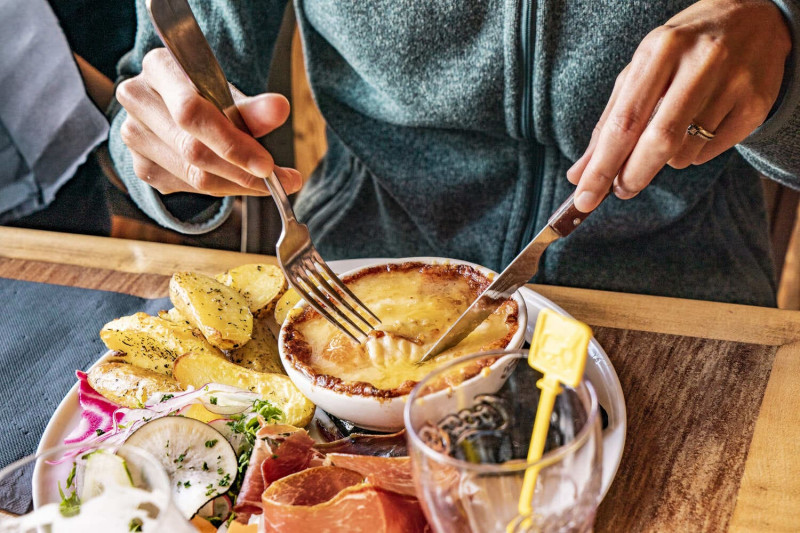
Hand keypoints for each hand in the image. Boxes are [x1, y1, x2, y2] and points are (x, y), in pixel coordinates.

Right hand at [117, 48, 302, 195]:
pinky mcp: (140, 165)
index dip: (231, 144)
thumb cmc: (207, 95)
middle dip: (242, 172)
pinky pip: (188, 187)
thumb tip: (279, 108)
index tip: (268, 166)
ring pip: (192, 176)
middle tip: (282, 182)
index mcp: (158, 67)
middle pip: (192, 150)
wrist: (175, 106)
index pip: (192, 113)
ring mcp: (134, 135)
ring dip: (237, 185)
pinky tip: (238, 180)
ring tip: (268, 183)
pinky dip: (222, 188)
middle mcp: (137, 99)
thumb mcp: (231, 95)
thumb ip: (253, 107)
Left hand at [566, 0, 790, 211]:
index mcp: (660, 50)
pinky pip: (711, 152)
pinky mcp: (756, 104)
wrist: (754, 18)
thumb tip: (579, 174)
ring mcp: (733, 83)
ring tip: (671, 132)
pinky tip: (700, 127)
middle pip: (659, 141)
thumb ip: (609, 122)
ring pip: (684, 153)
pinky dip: (694, 153)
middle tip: (621, 190)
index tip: (584, 199)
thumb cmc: (682, 50)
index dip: (602, 167)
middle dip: (632, 176)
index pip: (624, 121)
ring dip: (665, 161)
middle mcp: (700, 62)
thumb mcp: (641, 70)